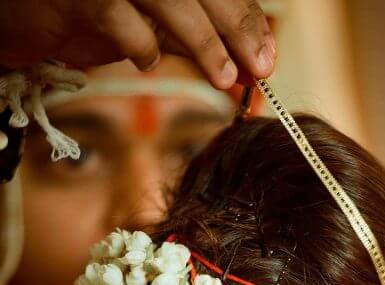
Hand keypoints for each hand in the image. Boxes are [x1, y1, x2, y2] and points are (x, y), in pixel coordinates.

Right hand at [0, 0, 275, 89]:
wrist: (18, 15)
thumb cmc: (86, 16)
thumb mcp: (148, 25)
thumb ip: (192, 39)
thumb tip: (244, 66)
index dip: (246, 16)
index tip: (267, 56)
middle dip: (237, 26)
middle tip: (260, 68)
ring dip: (202, 40)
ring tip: (225, 77)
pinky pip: (121, 17)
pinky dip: (141, 44)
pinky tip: (147, 63)